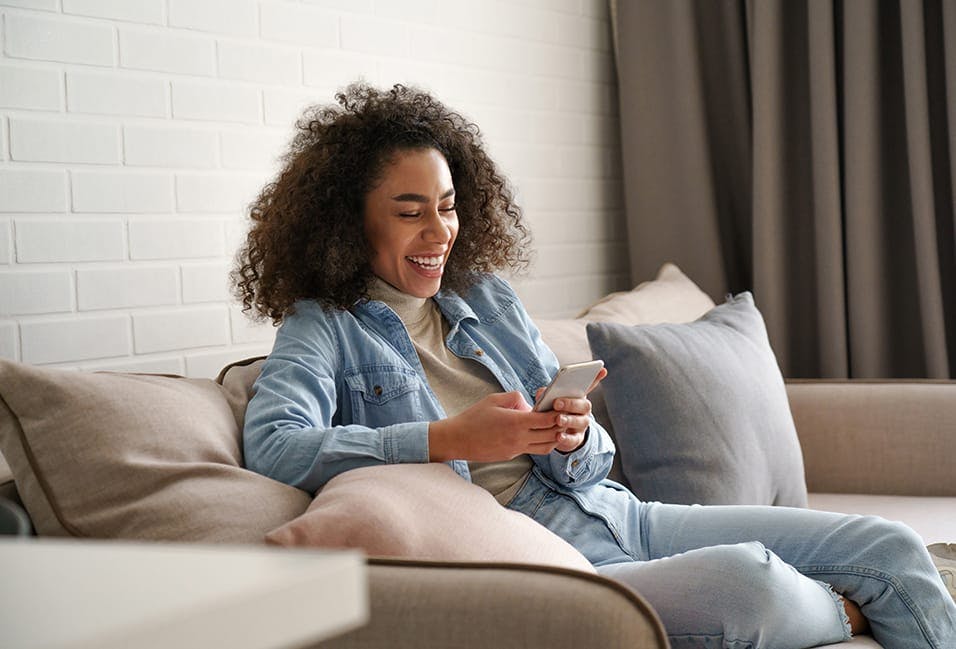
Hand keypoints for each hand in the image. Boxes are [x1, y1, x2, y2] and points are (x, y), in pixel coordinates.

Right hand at [428, 391, 570, 461]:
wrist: (457, 440)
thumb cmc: (473, 417)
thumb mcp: (494, 400)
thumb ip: (515, 398)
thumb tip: (529, 404)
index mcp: (516, 423)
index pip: (547, 420)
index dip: (558, 414)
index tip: (563, 407)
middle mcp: (519, 438)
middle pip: (551, 435)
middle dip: (561, 427)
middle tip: (566, 417)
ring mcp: (516, 449)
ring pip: (545, 447)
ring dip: (553, 438)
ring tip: (557, 428)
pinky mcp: (511, 455)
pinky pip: (532, 450)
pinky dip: (541, 443)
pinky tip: (540, 435)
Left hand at [534, 367, 607, 452]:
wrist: (555, 433)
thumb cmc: (552, 411)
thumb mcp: (549, 400)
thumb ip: (546, 394)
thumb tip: (541, 392)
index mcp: (578, 397)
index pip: (589, 385)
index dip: (596, 377)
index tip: (601, 369)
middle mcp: (583, 411)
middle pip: (583, 405)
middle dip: (570, 403)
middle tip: (556, 403)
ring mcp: (581, 425)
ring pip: (580, 422)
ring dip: (568, 420)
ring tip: (558, 420)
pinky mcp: (576, 440)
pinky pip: (574, 439)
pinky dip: (566, 438)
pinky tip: (558, 436)